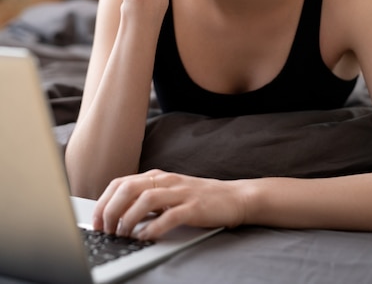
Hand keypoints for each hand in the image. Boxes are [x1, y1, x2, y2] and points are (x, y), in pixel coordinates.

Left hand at [92, 170, 244, 239]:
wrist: (233, 197)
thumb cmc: (198, 199)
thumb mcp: (169, 194)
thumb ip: (147, 200)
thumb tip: (118, 216)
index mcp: (157, 177)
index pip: (120, 183)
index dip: (104, 202)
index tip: (96, 222)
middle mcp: (166, 181)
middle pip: (128, 189)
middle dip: (111, 210)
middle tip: (105, 230)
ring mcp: (180, 192)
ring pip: (145, 200)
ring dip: (128, 220)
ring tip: (123, 235)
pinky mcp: (194, 207)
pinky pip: (169, 216)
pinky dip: (154, 228)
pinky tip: (146, 237)